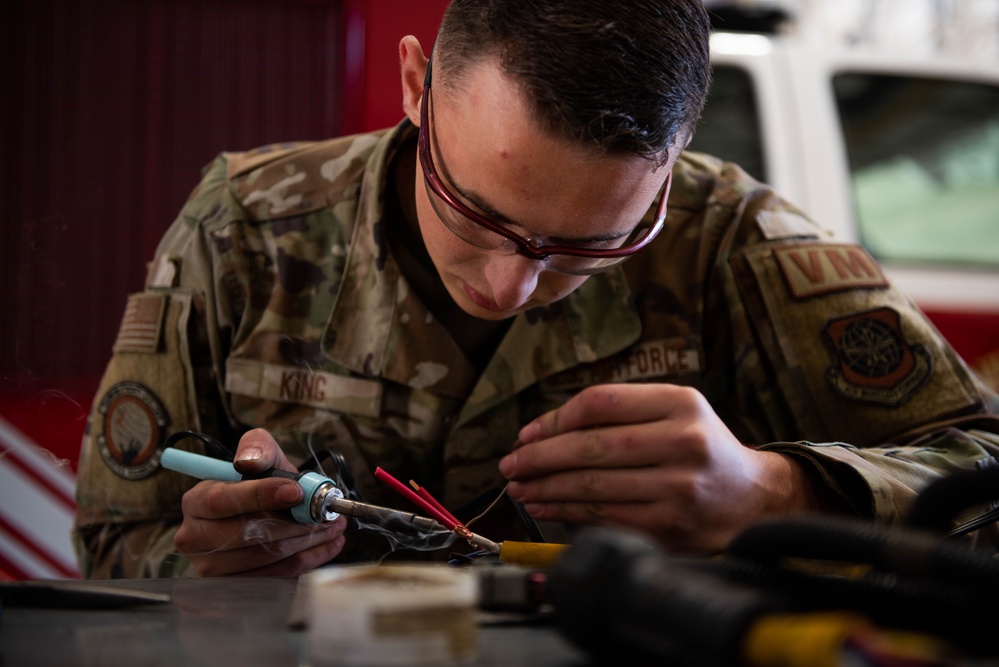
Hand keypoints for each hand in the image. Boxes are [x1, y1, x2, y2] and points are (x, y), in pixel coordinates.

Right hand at [173, 428, 346, 575]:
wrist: (260, 511)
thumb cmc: (258, 482)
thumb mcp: (258, 453)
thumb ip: (256, 448)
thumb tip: (248, 461)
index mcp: (195, 501)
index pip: (221, 501)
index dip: (259, 495)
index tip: (295, 491)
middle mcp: (195, 538)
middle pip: (247, 533)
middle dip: (294, 522)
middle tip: (325, 513)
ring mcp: (211, 567)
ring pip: (267, 555)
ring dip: (307, 539)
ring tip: (331, 524)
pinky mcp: (234, 587)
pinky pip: (278, 575)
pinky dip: (309, 558)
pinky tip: (327, 543)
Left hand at [499, 384, 822, 552]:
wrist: (754, 498)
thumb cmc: (701, 449)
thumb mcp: (675, 412)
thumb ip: (621, 414)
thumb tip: (545, 431)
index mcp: (681, 402)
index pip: (601, 403)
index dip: (554, 418)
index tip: (526, 434)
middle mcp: (684, 440)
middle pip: (592, 445)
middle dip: (540, 457)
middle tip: (510, 465)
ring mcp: (678, 485)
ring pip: (593, 484)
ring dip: (546, 488)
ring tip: (519, 488)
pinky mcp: (671, 524)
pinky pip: (605, 515)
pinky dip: (567, 512)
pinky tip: (545, 508)